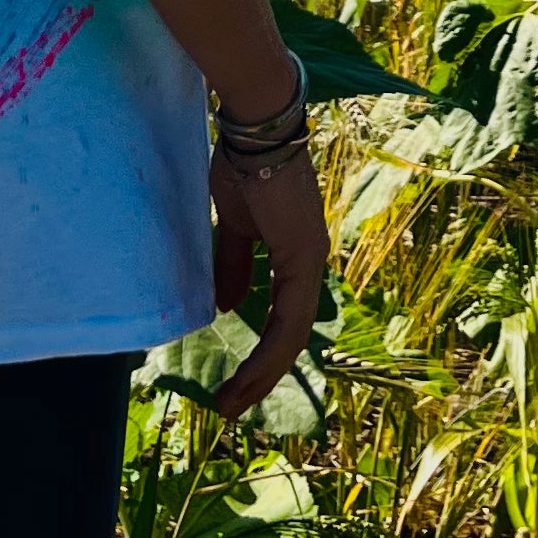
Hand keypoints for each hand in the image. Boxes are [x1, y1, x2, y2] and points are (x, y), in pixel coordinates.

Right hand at [207, 144, 329, 418]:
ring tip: (233, 403)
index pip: (283, 319)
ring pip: (292, 336)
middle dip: (261, 377)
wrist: (255, 129)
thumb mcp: (234, 226)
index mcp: (295, 256)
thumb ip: (233, 265)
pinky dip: (269, 351)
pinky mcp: (303, 258)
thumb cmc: (243, 166)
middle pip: (291, 337)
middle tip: (231, 408)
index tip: (233, 385)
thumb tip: (227, 306)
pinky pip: (289, 319)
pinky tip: (249, 374)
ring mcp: (310, 262)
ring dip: (263, 374)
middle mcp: (310, 264)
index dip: (261, 355)